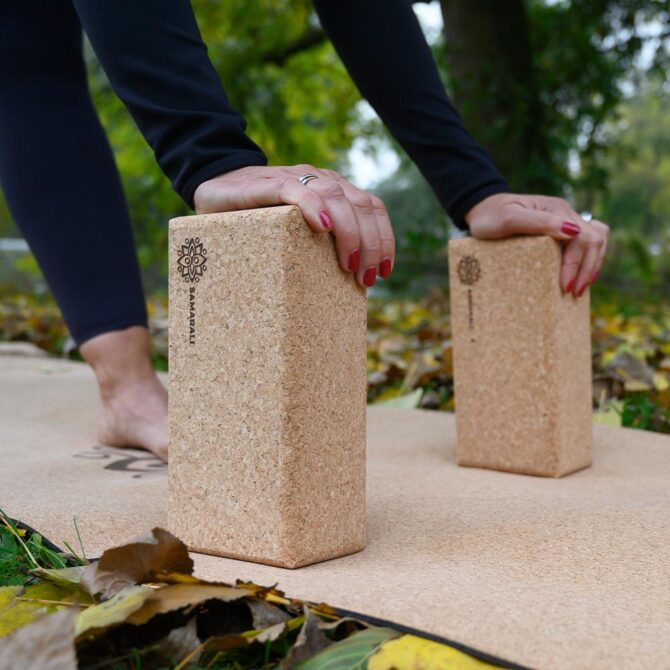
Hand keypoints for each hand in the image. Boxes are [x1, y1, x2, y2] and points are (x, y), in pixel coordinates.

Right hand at [194, 165, 393, 287]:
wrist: (213, 188)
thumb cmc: (257, 220)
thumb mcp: (296, 233)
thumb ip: (319, 246)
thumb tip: (346, 283)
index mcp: (333, 191)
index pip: (371, 207)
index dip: (384, 238)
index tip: (385, 271)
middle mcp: (320, 180)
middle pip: (361, 205)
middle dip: (372, 244)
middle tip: (367, 278)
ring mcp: (296, 179)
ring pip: (336, 197)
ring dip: (349, 233)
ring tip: (349, 265)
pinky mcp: (268, 183)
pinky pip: (297, 190)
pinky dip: (315, 206)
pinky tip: (324, 227)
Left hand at [464, 193, 608, 296]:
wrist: (481, 211)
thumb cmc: (491, 216)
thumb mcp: (509, 218)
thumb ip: (539, 222)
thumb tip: (572, 231)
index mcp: (558, 210)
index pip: (582, 238)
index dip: (576, 264)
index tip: (564, 286)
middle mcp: (565, 214)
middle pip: (595, 240)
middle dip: (587, 268)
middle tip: (573, 293)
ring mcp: (565, 223)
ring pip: (596, 240)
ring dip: (592, 264)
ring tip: (580, 289)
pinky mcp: (560, 233)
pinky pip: (585, 245)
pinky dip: (587, 260)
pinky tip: (578, 277)